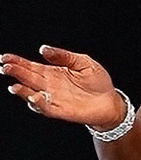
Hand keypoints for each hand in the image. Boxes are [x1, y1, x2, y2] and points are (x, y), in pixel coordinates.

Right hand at [0, 45, 125, 129]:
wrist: (110, 101)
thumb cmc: (98, 82)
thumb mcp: (83, 62)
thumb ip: (64, 56)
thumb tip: (43, 49)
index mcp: (52, 72)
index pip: (30, 66)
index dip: (17, 62)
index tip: (5, 57)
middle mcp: (49, 86)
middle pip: (27, 78)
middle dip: (15, 73)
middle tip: (5, 67)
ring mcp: (54, 99)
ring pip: (32, 95)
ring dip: (22, 91)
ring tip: (14, 85)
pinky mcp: (61, 111)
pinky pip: (46, 108)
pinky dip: (39, 103)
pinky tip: (34, 96)